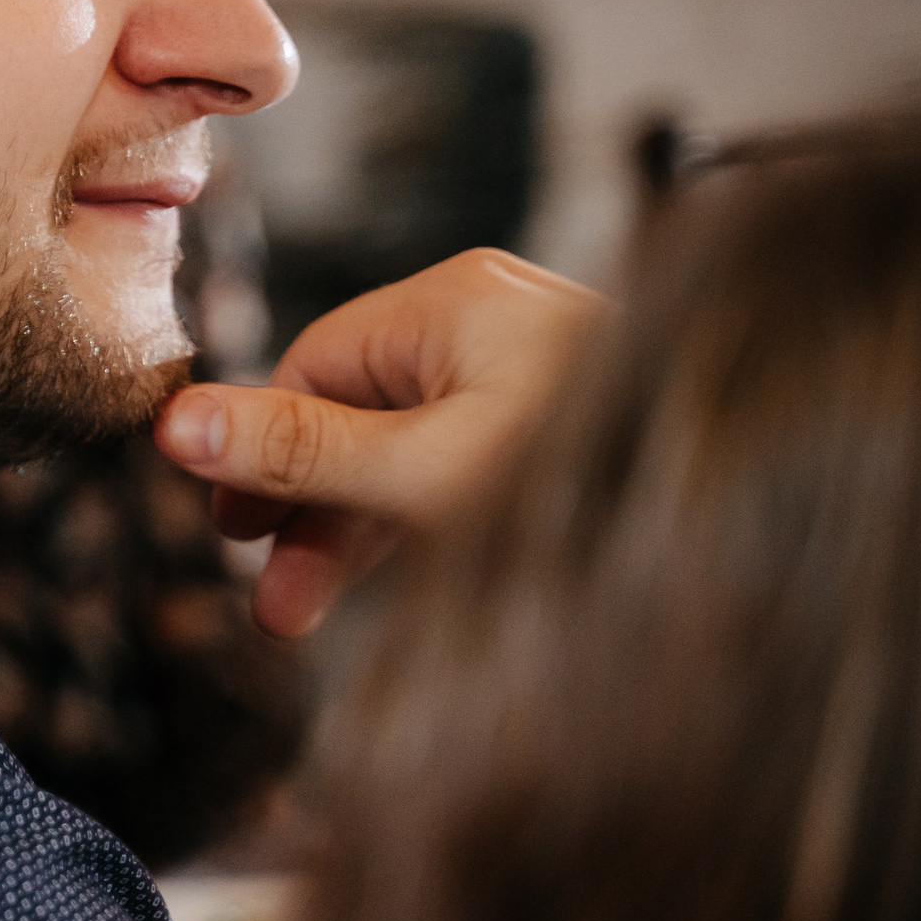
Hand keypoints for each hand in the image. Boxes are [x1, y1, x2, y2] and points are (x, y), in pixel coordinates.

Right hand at [156, 248, 604, 636]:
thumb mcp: (421, 477)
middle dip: (306, 509)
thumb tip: (174, 423)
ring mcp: (528, 368)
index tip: (228, 538)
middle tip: (270, 603)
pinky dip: (419, 516)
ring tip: (310, 617)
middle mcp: (485, 319)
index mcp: (447, 302)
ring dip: (356, 529)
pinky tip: (398, 576)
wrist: (746, 514)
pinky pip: (458, 459)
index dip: (260, 453)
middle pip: (355, 409)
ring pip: (406, 443)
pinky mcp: (558, 418)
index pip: (310, 367)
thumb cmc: (587, 475)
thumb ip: (297, 453)